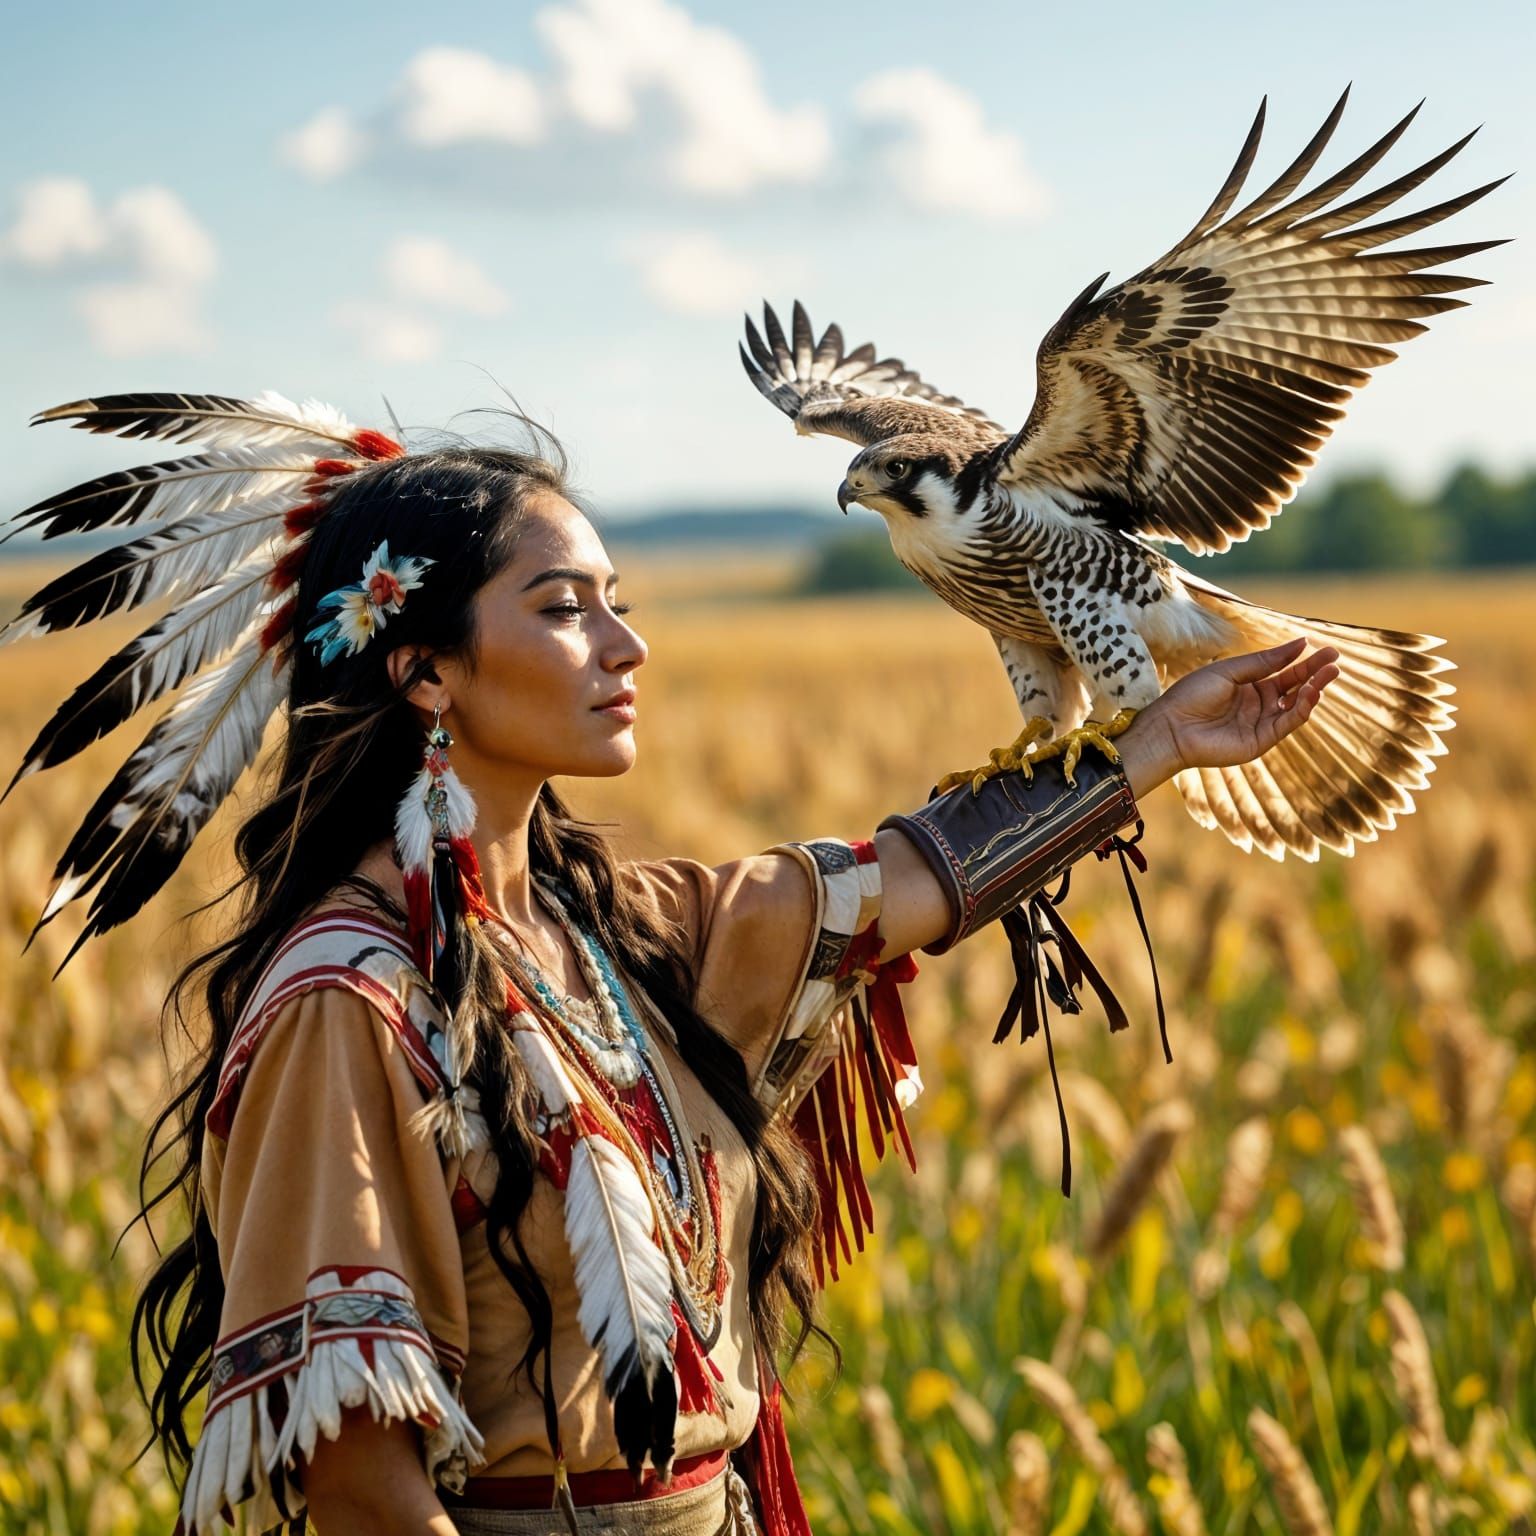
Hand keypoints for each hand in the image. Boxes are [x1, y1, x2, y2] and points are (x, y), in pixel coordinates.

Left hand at [1117, 638, 1340, 796]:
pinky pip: (1287, 723)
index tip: (1325, 649)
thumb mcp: (1230, 671)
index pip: (1285, 672)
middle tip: (1335, 660)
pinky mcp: (1261, 741)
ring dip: (1312, 690)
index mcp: (1250, 685)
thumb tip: (1300, 644)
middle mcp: (1259, 704)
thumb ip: (1264, 661)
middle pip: (1295, 688)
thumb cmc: (1192, 695)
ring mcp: (1261, 723)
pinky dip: (1301, 709)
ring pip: (1295, 706)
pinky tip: (1311, 693)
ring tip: (1327, 674)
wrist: (1172, 727)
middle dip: (1315, 674)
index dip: (1305, 661)